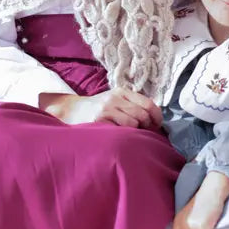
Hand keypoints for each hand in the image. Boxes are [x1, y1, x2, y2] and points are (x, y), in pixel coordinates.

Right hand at [39, 88, 162, 128]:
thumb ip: (131, 105)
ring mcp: (106, 109)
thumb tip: (154, 118)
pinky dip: (123, 136)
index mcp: (122, 92)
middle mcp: (115, 98)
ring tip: (128, 135)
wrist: (71, 110)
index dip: (157, 116)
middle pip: (143, 114)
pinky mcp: (98, 120)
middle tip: (142, 133)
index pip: (148, 103)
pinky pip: (119, 130)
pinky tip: (118, 137)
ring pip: (133, 122)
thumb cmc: (97, 108)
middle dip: (146, 126)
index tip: (157, 125)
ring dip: (135, 132)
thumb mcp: (114, 100)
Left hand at [171, 171, 228, 228]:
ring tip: (206, 223)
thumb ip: (183, 228)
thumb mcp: (187, 215)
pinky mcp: (202, 226)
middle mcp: (182, 224)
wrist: (212, 192)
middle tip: (202, 224)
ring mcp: (192, 226)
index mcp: (177, 220)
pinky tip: (211, 223)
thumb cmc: (203, 204)